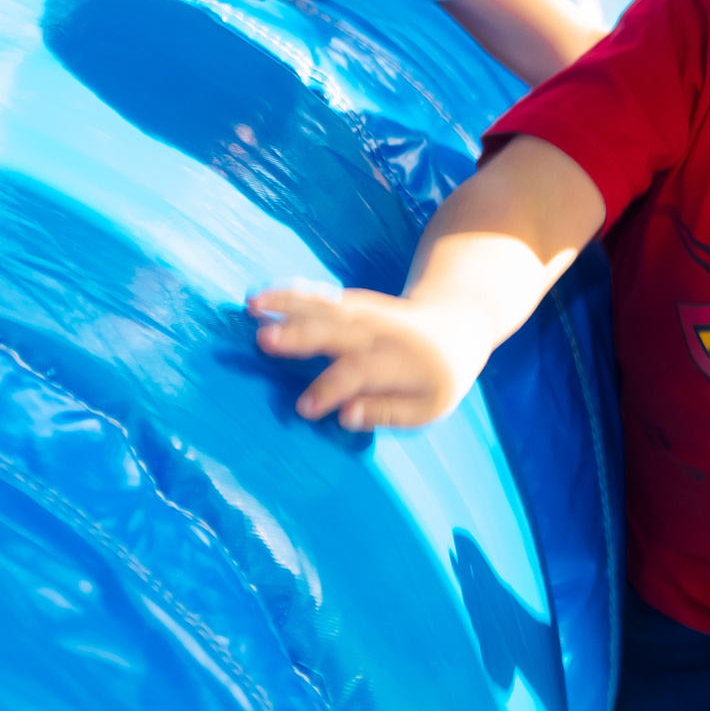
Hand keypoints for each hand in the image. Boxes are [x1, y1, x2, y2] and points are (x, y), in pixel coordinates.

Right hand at [250, 284, 487, 430]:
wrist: (457, 323)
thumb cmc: (439, 378)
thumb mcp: (428, 408)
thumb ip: (386, 412)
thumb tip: (344, 416)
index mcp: (401, 361)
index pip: (360, 373)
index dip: (331, 389)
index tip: (302, 408)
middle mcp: (380, 332)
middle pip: (336, 330)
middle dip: (299, 334)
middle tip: (262, 340)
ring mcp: (366, 312)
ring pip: (325, 306)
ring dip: (288, 303)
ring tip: (251, 304)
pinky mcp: (354, 303)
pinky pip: (322, 297)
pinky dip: (294, 294)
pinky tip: (264, 296)